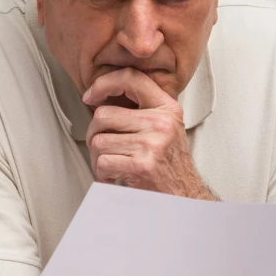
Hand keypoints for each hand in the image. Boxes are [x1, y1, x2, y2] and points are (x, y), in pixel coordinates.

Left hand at [83, 68, 213, 198]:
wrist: (184, 197)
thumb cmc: (169, 166)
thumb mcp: (164, 129)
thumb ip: (141, 110)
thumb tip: (102, 97)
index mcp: (167, 108)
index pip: (130, 78)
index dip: (104, 83)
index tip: (90, 97)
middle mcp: (162, 122)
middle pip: (103, 115)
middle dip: (94, 135)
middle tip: (102, 149)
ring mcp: (152, 143)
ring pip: (99, 141)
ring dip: (98, 158)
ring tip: (112, 165)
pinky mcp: (142, 164)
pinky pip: (103, 162)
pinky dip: (103, 174)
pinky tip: (115, 177)